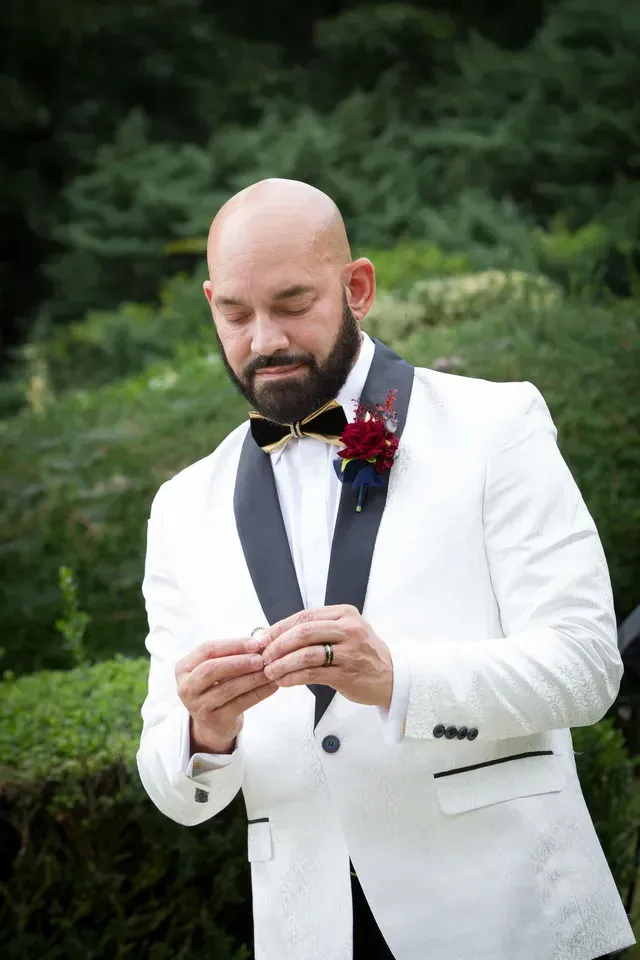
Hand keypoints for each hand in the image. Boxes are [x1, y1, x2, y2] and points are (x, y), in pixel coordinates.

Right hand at [175, 635, 277, 753]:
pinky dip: (259, 693)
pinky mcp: (215, 720)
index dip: (232, 644)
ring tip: (269, 671)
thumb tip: (261, 641)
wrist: (214, 723)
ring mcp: (198, 706)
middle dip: (239, 662)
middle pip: (212, 669)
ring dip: (252, 678)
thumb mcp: (218, 667)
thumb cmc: (218, 685)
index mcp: (184, 668)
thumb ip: (234, 653)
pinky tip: (272, 686)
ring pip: (228, 688)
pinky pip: (240, 704)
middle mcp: (186, 687)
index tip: (255, 643)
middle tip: (261, 658)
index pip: (207, 650)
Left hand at [261, 605, 392, 709]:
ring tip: (270, 671)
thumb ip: (318, 629)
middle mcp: (348, 629)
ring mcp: (350, 651)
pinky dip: (293, 677)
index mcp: (344, 614)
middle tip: (264, 656)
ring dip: (282, 663)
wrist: (391, 676)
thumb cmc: (363, 653)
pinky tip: (283, 681)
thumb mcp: (345, 631)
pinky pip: (312, 674)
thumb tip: (277, 635)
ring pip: (306, 654)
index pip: (304, 616)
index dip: (280, 627)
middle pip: (303, 632)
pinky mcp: (347, 673)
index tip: (263, 638)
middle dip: (278, 644)